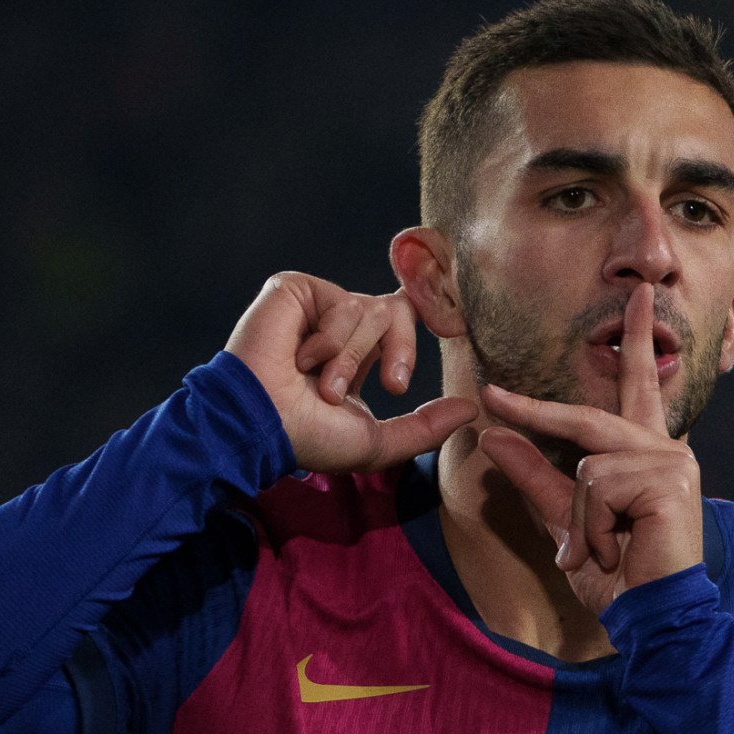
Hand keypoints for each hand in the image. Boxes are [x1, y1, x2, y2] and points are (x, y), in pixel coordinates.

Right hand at [226, 272, 477, 476]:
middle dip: (402, 351)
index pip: (402, 319)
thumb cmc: (309, 438)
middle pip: (400, 309)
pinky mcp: (296, 291)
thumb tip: (470, 409)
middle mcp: (340, 328)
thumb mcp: (377, 442)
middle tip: (394, 387)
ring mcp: (317, 308)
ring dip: (353, 357)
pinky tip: (301, 359)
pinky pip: (344, 302)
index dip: (428, 315)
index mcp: (357, 357)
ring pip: (374, 309)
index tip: (452, 330)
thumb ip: (425, 427)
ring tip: (324, 385)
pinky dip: (331, 339)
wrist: (262, 423)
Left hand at [474, 284, 707, 617]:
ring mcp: (670, 463)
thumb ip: (535, 476)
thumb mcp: (567, 521)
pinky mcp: (667, 480)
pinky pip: (597, 484)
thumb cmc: (619, 576)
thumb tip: (493, 435)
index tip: (631, 299)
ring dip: (581, 519)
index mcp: (648, 454)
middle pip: (589, 417)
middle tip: (491, 396)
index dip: (636, 342)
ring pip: (587, 465)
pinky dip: (593, 527)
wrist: (654, 619)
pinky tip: (616, 552)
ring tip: (601, 552)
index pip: (639, 386)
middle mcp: (665, 451)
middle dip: (537, 412)